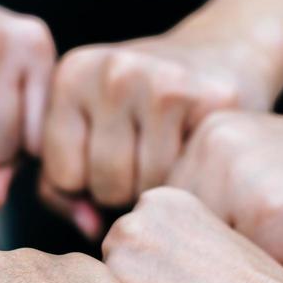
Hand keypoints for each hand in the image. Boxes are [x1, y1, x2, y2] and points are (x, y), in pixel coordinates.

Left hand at [40, 14, 279, 235]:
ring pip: (147, 187)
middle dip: (123, 188)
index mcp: (72, 74)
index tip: (109, 155)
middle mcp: (112, 71)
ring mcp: (162, 80)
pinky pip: (189, 177)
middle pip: (105, 183)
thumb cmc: (142, 107)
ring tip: (168, 152)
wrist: (221, 54)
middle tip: (144, 156)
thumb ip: (63, 188)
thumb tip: (90, 227)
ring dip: (159, 186)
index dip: (86, 183)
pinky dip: (193, 176)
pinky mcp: (210, 97)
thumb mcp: (88, 132)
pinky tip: (194, 147)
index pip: (62, 176)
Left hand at [170, 111, 282, 278]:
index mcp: (208, 136)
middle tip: (273, 272)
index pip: (161, 222)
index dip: (197, 257)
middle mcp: (215, 149)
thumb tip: (149, 258)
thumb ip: (213, 202)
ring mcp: (245, 182)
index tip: (240, 264)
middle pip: (175, 249)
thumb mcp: (267, 178)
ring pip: (212, 271)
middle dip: (211, 276)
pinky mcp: (281, 219)